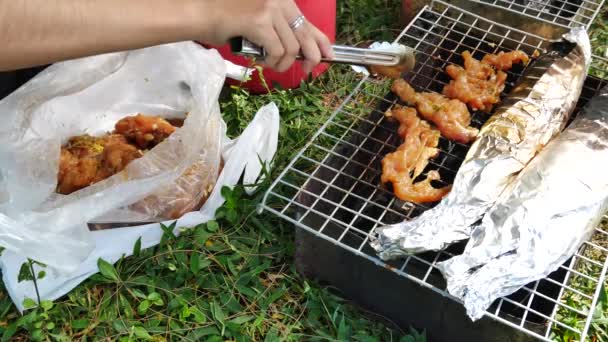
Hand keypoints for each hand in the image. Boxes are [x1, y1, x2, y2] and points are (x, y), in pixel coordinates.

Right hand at [205, 0, 333, 72]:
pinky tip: (262, 61)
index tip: (328, 55)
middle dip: (311, 57)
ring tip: (270, 65)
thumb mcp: (259, 20)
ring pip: (291, 47)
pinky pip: (276, 50)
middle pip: (305, 35)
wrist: (200, 12)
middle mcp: (279, 1)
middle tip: (307, 69)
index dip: (321, 41)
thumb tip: (300, 50)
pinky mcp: (259, 21)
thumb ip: (279, 30)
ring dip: (283, 63)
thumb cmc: (226, 19)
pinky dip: (272, 61)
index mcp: (281, 0)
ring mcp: (269, 9)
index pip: (307, 22)